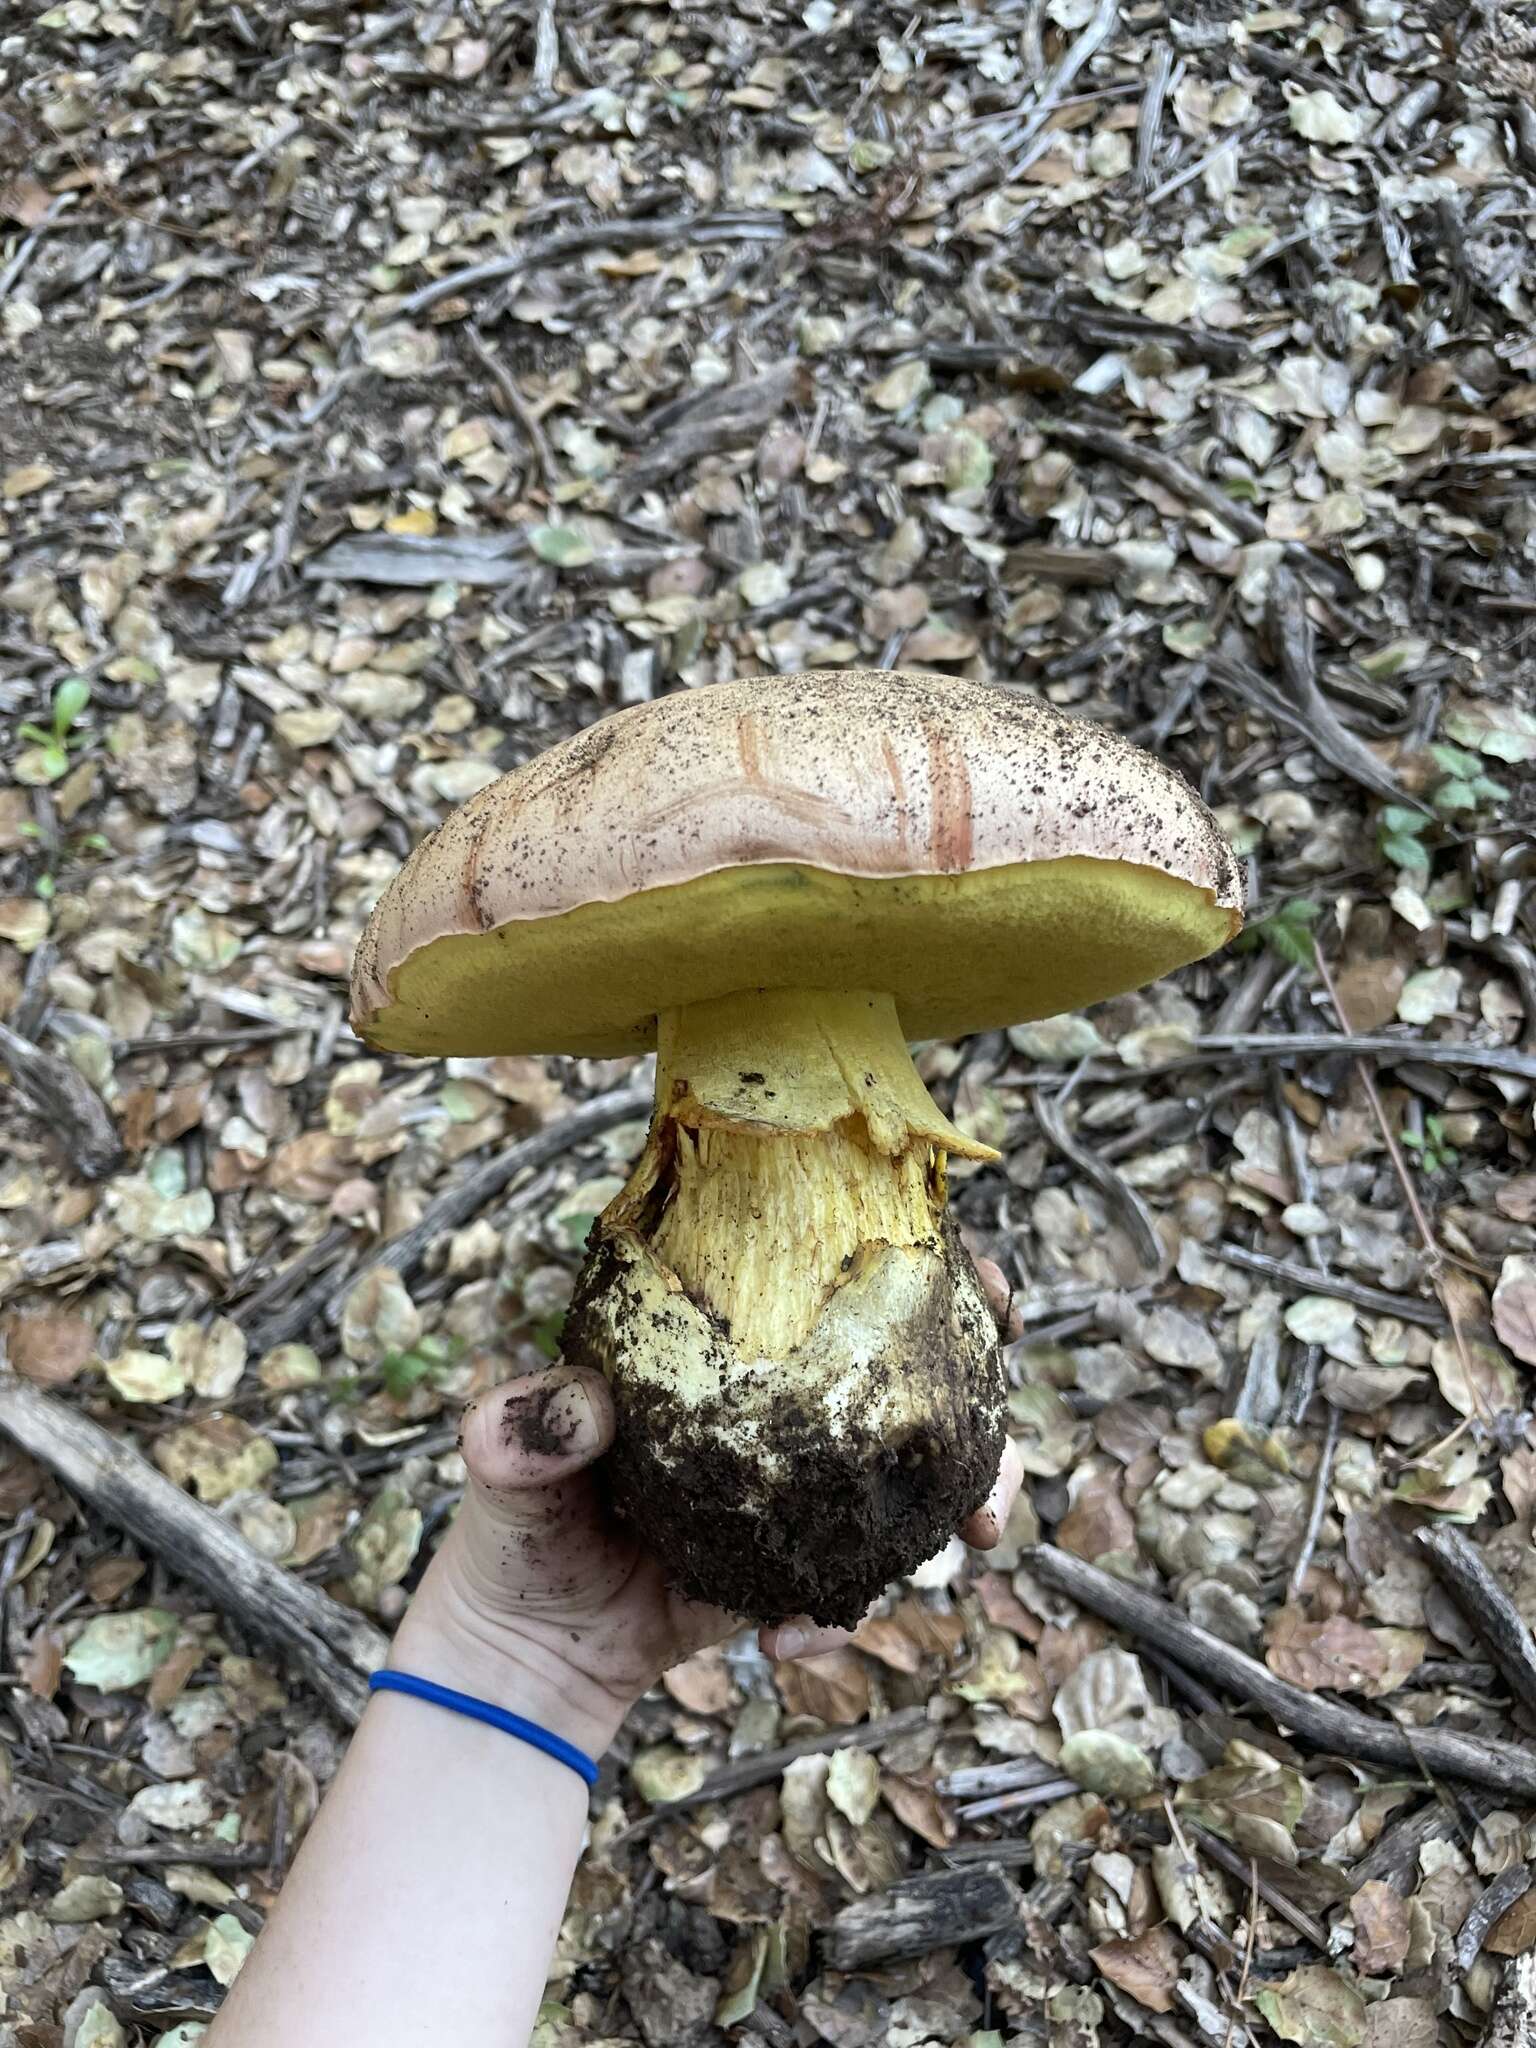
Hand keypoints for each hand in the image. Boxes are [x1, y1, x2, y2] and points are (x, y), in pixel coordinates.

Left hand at [392, 1258, 1024, 1758]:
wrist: (523, 1656)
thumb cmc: (512, 1527)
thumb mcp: (504, 1461)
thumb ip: (524, 1426)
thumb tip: (577, 1405)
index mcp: (726, 1343)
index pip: (832, 1271)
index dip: (918, 1260)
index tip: (976, 1278)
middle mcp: (783, 1403)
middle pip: (914, 1370)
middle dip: (984, 1384)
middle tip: (1002, 1417)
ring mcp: (803, 1485)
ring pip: (917, 1474)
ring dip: (968, 1495)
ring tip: (980, 1533)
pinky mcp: (802, 1568)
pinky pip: (859, 1578)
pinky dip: (844, 1612)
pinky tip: (794, 1640)